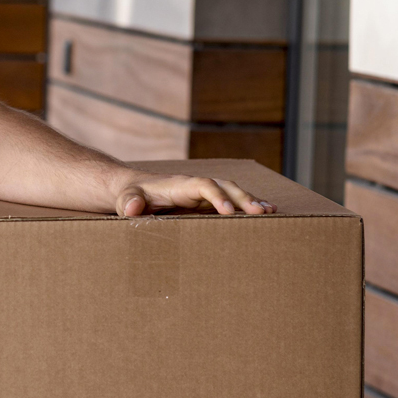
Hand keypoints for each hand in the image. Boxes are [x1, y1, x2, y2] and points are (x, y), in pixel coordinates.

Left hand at [116, 174, 275, 217]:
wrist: (133, 189)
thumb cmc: (131, 195)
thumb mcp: (126, 199)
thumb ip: (129, 202)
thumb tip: (132, 208)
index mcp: (180, 185)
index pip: (204, 186)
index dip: (217, 197)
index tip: (228, 212)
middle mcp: (196, 185)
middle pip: (224, 186)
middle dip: (243, 198)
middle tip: (261, 212)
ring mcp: (202, 193)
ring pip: (232, 192)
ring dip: (250, 201)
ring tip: (271, 211)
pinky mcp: (205, 201)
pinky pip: (229, 200)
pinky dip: (246, 205)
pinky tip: (263, 212)